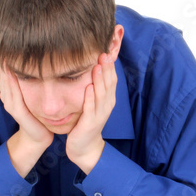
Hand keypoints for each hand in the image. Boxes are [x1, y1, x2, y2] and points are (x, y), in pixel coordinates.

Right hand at [0, 56, 52, 176]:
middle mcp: (7, 96)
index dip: (0, 55)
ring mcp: (11, 104)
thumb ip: (26, 80)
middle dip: (0, 58)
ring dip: (4, 68)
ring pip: (6, 82)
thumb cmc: (36, 114)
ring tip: (2, 52)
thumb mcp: (29, 94)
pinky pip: (14, 95)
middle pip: (1, 74)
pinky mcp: (18, 112)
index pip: (1, 70)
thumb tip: (26, 63)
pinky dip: (12, 82)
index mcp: (9, 91)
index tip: (0, 39)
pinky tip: (12, 71)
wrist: (39, 136)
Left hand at [66, 52, 116, 173]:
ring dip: (100, 79)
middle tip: (104, 51)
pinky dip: (90, 98)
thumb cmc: (86, 122)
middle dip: (107, 68)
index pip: (111, 78)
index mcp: (107, 98)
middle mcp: (107, 105)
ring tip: (98, 65)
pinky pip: (91, 109)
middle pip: (109, 83)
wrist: (84, 147)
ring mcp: (100, 114)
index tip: (106, 48)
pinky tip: (88, 88)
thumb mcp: (92, 102)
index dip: (110, 64)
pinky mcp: (90, 123)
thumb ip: (94, 86)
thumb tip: (91, 66)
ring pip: (102, 94)